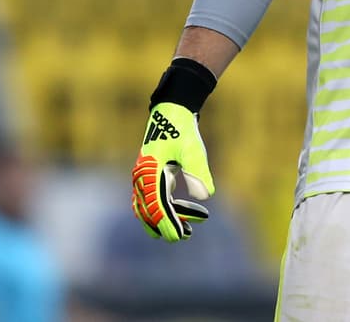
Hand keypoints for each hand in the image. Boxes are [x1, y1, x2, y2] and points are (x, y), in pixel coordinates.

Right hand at [131, 102, 214, 240]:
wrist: (171, 112)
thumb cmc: (182, 130)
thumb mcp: (193, 149)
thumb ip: (199, 171)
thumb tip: (207, 194)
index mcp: (149, 172)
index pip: (157, 205)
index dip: (168, 223)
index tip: (180, 236)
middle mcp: (142, 177)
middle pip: (150, 211)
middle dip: (167, 225)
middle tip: (186, 237)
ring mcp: (143, 177)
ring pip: (150, 208)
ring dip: (167, 219)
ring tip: (189, 230)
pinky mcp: (149, 176)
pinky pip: (153, 200)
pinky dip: (166, 210)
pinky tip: (182, 215)